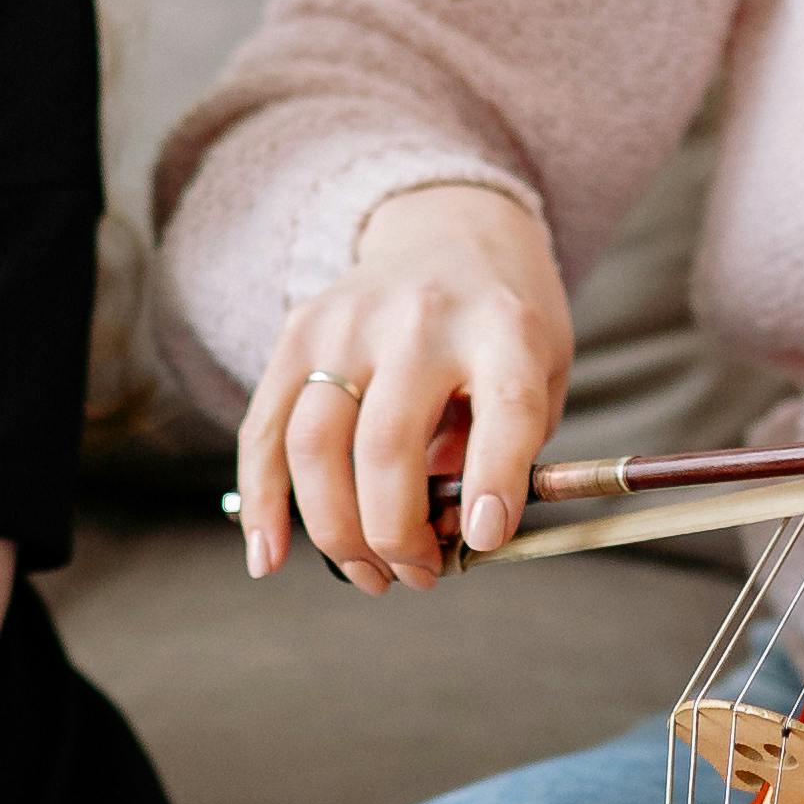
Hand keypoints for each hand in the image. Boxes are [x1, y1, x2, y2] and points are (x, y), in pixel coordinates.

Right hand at [241, 180, 573, 590]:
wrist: (451, 227)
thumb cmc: (503, 322)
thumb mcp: (541, 372)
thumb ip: (507, 450)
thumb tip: (443, 534)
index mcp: (504, 328)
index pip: (502, 407)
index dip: (492, 480)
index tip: (481, 539)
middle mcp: (421, 319)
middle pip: (386, 446)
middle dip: (396, 535)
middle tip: (418, 576)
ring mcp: (349, 322)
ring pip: (314, 446)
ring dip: (335, 533)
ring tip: (367, 574)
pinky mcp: (298, 331)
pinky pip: (266, 429)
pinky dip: (262, 503)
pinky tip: (271, 557)